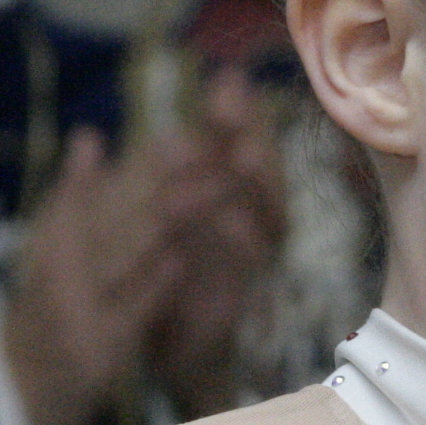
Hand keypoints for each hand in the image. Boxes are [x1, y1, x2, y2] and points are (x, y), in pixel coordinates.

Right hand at [2, 125, 195, 424]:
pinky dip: (153, 286)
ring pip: (128, 254)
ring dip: (175, 220)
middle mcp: (61, 268)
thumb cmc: (47, 312)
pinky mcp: (96, 350)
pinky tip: (181, 261)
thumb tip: (90, 136)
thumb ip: (74, 196)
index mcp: (54, 238)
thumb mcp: (49, 252)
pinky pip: (128, 313)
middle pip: (122, 215)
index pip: (104, 190)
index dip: (149, 159)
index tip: (185, 133)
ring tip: (215, 187)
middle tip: (217, 149)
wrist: (18, 392)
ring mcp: (78, 308)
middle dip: (171, 180)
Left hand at [142, 70, 291, 413]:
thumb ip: (173, 165)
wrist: (164, 344)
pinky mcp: (242, 291)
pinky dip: (243, 241)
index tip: (227, 80)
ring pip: (265, 211)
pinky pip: (249, 264)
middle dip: (252, 136)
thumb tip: (171, 124)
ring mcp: (249, 255)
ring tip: (245, 154)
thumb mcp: (160, 209)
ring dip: (256, 183)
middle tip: (241, 106)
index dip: (236, 113)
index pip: (235, 143)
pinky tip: (233, 220)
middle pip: (259, 170)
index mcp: (224, 192)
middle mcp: (246, 218)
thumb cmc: (167, 267)